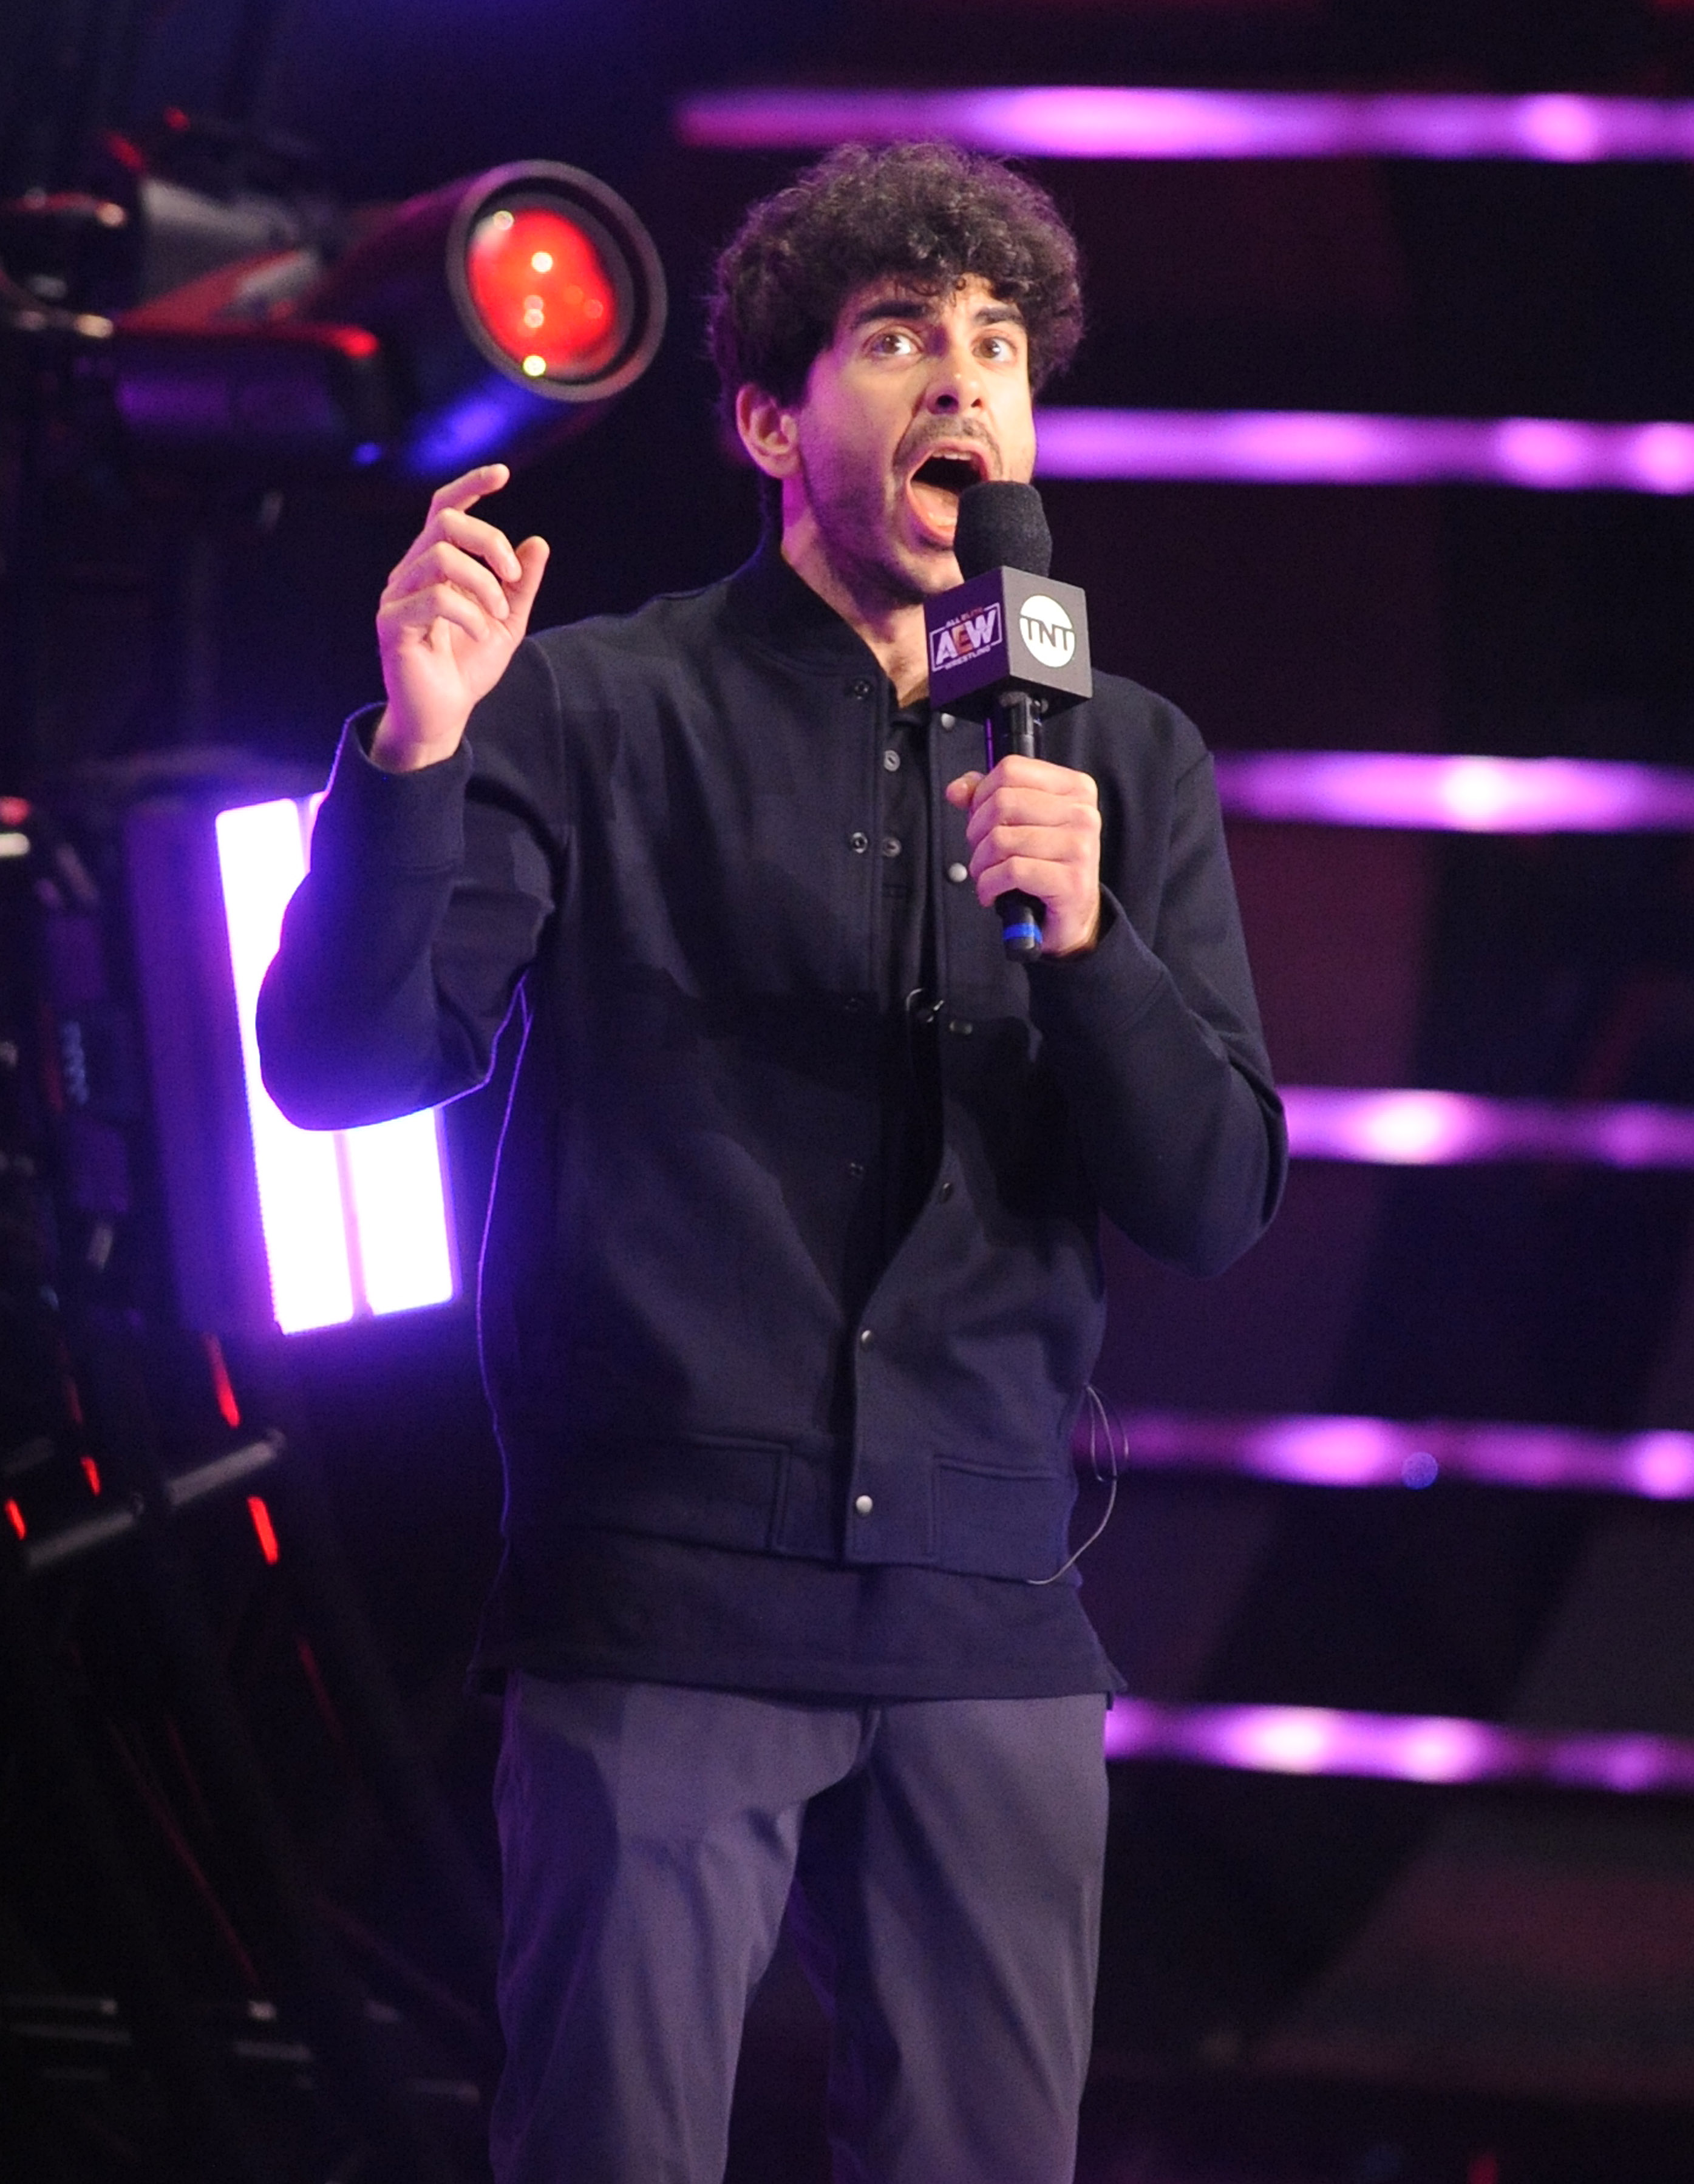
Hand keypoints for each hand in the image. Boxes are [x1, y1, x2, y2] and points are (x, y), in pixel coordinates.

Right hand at [370, 464, 548, 772]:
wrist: (444, 715)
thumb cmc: (468, 667)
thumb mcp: (507, 622)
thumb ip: (521, 585)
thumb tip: (537, 542)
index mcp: (434, 565)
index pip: (444, 509)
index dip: (469, 484)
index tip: (502, 473)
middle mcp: (410, 572)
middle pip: (447, 524)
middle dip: (489, 541)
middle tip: (512, 576)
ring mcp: (396, 596)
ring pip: (441, 558)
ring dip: (484, 585)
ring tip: (497, 616)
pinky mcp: (391, 624)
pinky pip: (436, 599)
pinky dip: (470, 614)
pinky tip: (480, 633)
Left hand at [945, 754, 1101, 956]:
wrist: (1074, 914)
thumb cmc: (1046, 865)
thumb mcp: (1021, 824)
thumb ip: (989, 799)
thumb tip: (958, 790)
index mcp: (1074, 788)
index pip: (1011, 769)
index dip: (981, 794)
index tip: (979, 818)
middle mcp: (1082, 813)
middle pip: (1003, 802)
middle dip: (977, 831)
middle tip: (980, 853)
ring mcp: (1079, 847)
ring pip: (1003, 839)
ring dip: (981, 863)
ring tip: (986, 875)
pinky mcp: (1071, 881)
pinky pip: (1011, 871)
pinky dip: (989, 885)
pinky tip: (992, 893)